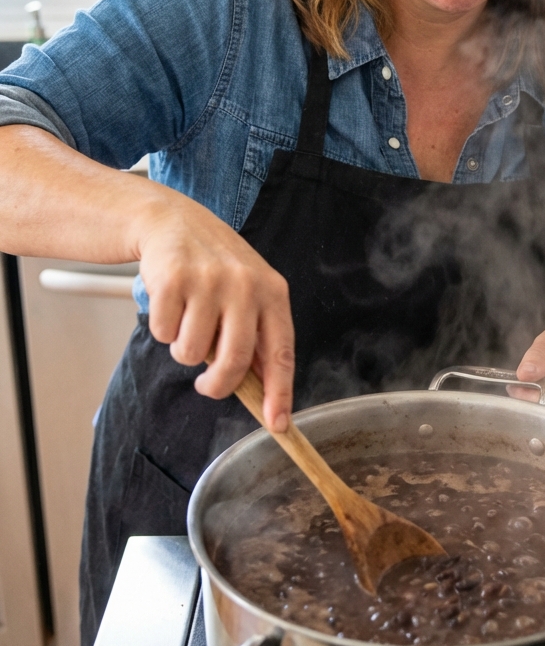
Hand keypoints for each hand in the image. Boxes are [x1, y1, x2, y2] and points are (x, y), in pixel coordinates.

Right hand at [135, 195, 294, 431]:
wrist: (172, 221)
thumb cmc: (214, 265)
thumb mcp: (248, 291)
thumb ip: (255, 335)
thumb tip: (262, 392)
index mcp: (272, 291)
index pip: (281, 352)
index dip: (280, 393)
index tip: (278, 425)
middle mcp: (245, 284)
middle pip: (233, 361)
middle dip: (217, 385)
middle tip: (206, 385)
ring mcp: (208, 281)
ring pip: (192, 352)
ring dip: (184, 349)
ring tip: (187, 320)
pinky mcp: (173, 279)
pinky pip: (163, 334)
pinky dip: (162, 329)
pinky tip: (170, 303)